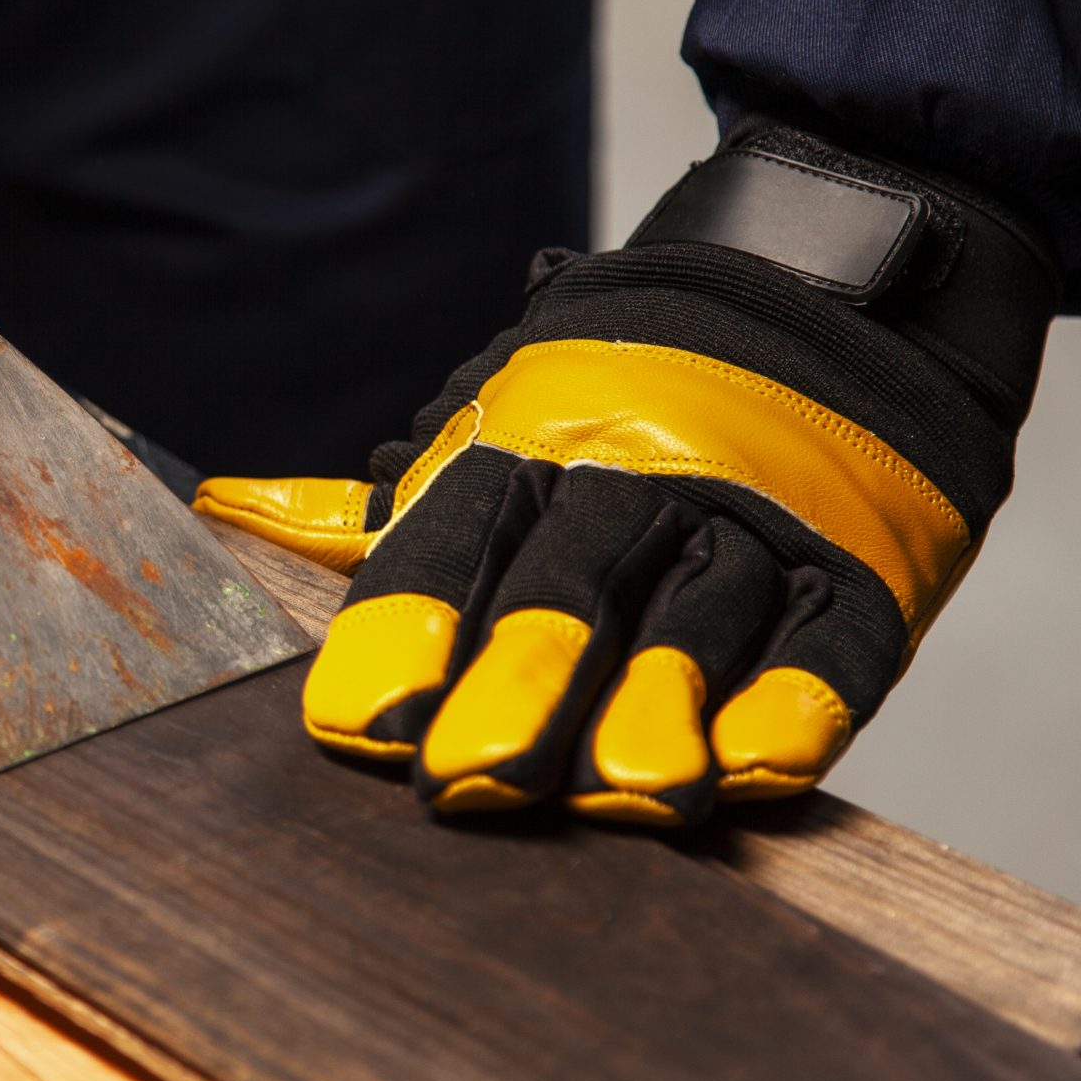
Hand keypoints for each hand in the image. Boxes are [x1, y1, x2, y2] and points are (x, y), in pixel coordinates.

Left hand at [197, 126, 1055, 827]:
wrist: (834, 285)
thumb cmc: (627, 389)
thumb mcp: (499, 415)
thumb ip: (373, 502)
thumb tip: (219, 510)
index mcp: (534, 442)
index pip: (451, 540)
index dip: (405, 631)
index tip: (353, 725)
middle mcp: (639, 475)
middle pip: (570, 581)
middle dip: (519, 678)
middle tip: (470, 779)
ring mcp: (757, 520)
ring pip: (699, 617)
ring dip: (660, 703)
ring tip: (626, 795)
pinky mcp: (860, 568)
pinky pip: (832, 641)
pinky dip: (796, 704)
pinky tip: (754, 768)